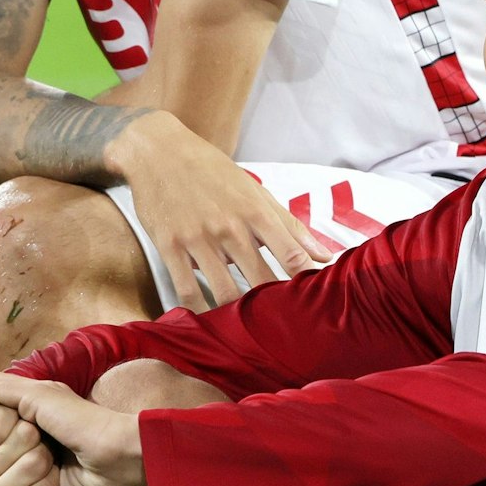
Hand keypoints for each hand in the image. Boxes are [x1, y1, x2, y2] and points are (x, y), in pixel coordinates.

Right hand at [115, 114, 332, 311]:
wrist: (159, 152)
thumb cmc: (215, 174)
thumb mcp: (256, 193)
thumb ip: (291, 227)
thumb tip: (326, 257)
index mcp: (256, 211)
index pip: (292, 255)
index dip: (306, 284)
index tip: (314, 304)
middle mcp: (229, 226)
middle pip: (261, 279)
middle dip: (274, 308)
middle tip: (284, 329)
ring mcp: (198, 237)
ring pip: (224, 291)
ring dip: (238, 316)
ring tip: (250, 334)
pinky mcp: (168, 246)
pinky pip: (186, 290)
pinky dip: (199, 312)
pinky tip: (210, 323)